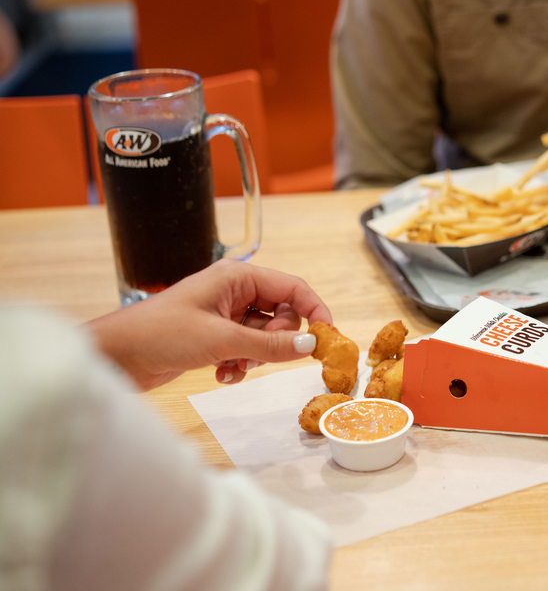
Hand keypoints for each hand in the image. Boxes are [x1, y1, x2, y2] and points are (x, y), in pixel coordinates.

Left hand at [87, 260, 331, 389]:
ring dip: (256, 357)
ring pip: (265, 336)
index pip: (293, 288)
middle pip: (282, 315)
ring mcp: (224, 314)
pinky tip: (222, 374)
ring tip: (232, 366)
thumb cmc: (160, 334)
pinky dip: (241, 364)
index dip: (314, 310)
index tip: (328, 337)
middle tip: (260, 355)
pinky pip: (247, 349)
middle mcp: (234, 292)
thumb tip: (311, 346)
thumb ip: (270, 345)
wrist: (116, 356)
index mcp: (237, 277)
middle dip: (277, 341)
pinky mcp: (215, 336)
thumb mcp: (222, 340)